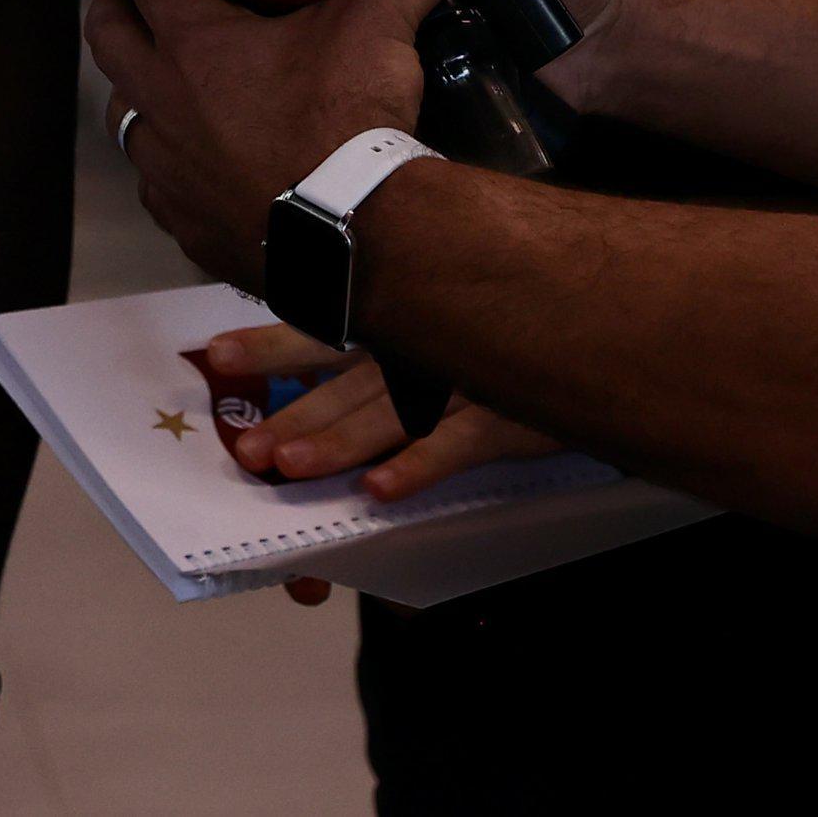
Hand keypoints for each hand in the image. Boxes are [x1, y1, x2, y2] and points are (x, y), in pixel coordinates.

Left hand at [66, 0, 504, 283]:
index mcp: (190, 41)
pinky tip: (198, 160)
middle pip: (104, 33)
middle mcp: (159, 100)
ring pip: (122, 114)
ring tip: (165, 76)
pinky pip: (157, 185)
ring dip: (136, 90)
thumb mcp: (382, 26)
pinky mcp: (184, 223)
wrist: (356, 237)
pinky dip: (169, 165)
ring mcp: (165, 168)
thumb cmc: (350, 120)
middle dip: (112, 4)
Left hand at [194, 320, 561, 497]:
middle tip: (245, 449)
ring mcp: (462, 375)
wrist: (602, 328)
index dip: (270, 341)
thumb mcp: (440, 336)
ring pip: (387, 411)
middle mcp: (421, 344)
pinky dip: (417, 467)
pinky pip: (454, 443)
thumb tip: (323, 404)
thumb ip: (386, 355)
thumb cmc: (509, 338)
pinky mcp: (506, 411)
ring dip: (336, 441)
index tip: (215, 354)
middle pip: (342, 380)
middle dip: (292, 415)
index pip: (323, 327)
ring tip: (290, 468)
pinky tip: (379, 492)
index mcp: (399, 325)